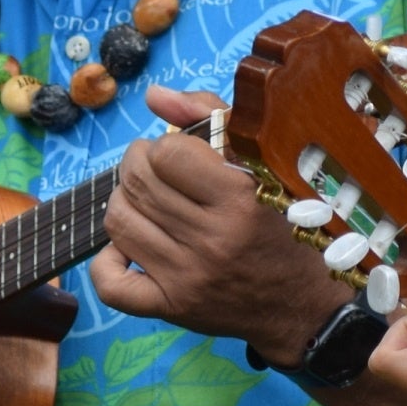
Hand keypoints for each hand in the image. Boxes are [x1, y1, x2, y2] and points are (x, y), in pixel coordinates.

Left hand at [88, 88, 343, 356]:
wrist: (300, 305)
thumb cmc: (284, 224)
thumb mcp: (264, 162)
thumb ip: (211, 117)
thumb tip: (155, 97)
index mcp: (240, 199)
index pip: (167, 153)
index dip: (166, 146)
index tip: (179, 154)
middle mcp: (211, 240)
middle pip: (137, 183)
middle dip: (139, 165)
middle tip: (156, 170)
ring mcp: (186, 278)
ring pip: (118, 221)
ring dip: (125, 202)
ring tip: (147, 202)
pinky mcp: (170, 308)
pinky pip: (110, 283)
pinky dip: (107, 261)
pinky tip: (129, 248)